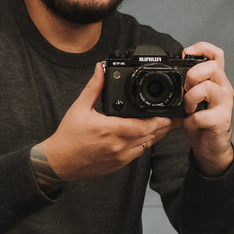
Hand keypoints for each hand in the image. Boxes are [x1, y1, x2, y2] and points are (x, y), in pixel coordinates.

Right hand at [40, 63, 176, 180]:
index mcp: (109, 130)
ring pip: (146, 146)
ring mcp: (119, 157)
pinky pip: (138, 153)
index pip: (141, 127)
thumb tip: (100, 69)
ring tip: (166, 125)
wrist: (59, 162)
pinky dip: (145, 143)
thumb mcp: (79, 108)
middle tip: (174, 118)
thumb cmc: (68, 136)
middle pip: (149, 136)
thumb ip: (94, 87)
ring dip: (156, 135)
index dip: (158, 121)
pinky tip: (148, 136)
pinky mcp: (119, 165)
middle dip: (163, 127)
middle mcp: (117, 146)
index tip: (167, 115)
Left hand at [180, 41, 233, 175]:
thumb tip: (170, 72)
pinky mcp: (222, 121)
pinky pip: (201, 116)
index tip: (186, 54)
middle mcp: (224, 89)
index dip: (202, 48)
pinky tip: (190, 124)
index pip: (216, 54)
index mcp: (216, 80)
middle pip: (212, 67)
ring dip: (190, 99)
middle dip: (193, 76)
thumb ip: (188, 84)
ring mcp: (225, 104)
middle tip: (186, 89)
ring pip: (207, 88)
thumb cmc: (202, 121)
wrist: (211, 147)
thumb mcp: (194, 98)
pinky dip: (190, 121)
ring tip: (188, 109)